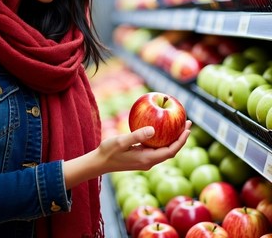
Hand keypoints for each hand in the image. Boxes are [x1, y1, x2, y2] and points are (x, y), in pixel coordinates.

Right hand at [63, 120, 190, 188]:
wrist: (99, 162)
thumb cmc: (108, 152)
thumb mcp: (121, 142)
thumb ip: (137, 136)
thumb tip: (153, 129)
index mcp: (147, 159)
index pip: (171, 151)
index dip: (181, 141)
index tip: (187, 129)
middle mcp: (149, 161)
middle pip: (171, 150)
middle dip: (181, 138)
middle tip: (187, 123)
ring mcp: (145, 160)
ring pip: (164, 149)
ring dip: (173, 138)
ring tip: (178, 125)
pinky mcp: (141, 157)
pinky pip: (156, 148)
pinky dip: (162, 139)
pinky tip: (160, 129)